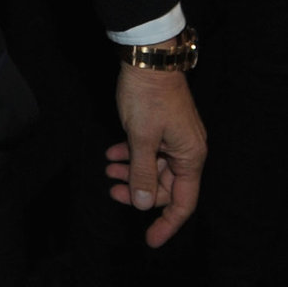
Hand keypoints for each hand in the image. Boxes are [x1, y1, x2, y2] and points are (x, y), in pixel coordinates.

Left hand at [106, 65, 205, 247]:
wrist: (148, 59)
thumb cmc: (147, 97)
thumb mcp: (140, 137)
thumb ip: (142, 172)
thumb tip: (143, 204)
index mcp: (190, 157)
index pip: (183, 202)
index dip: (167, 223)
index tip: (150, 239)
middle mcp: (187, 151)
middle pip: (166, 185)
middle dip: (140, 192)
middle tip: (112, 191)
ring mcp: (175, 138)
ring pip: (154, 167)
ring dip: (132, 172)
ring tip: (108, 170)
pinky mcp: (162, 127)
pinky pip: (149, 150)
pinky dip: (131, 154)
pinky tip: (112, 154)